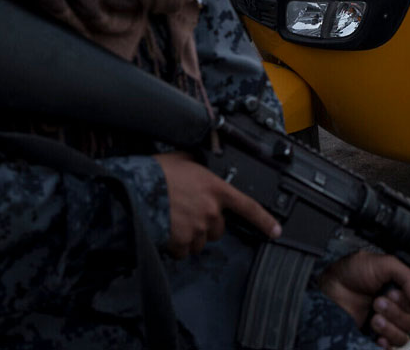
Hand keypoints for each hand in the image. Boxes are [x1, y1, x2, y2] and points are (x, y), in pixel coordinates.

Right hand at [155, 151, 280, 258]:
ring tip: (173, 220)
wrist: (134, 189)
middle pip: (218, 229)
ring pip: (200, 242)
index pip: (248, 207)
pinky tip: (166, 231)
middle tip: (189, 214)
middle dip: (206, 225)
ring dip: (190, 236)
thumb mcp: (183, 159)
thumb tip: (199, 164)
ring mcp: (197, 227)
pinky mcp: (182, 241)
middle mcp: (210, 210)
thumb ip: (198, 165)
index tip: (275, 231)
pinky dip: (176, 246)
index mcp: (215, 189)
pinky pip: (184, 251)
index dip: (265, 221)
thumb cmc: (156, 173)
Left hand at [319, 252, 409, 347]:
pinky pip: (390, 348)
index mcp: (400, 291)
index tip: (394, 293)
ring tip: (374, 317)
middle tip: (378, 301)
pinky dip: (386, 343)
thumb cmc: (350, 272)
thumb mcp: (383, 263)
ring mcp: (384, 324)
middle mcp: (394, 308)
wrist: (328, 288)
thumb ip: (407, 277)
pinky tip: (378, 335)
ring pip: (402, 336)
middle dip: (395, 312)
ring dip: (389, 327)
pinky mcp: (373, 337)